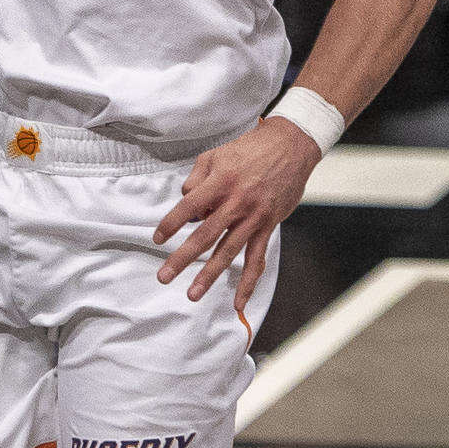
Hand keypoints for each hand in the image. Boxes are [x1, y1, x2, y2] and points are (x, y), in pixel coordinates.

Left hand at [153, 115, 319, 312]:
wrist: (290, 145)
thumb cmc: (251, 148)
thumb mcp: (217, 153)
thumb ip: (197, 177)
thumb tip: (187, 203)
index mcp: (221, 180)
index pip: (189, 205)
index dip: (172, 223)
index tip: (158, 239)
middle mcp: (236, 201)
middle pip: (205, 234)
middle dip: (182, 258)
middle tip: (164, 276)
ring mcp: (253, 216)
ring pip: (228, 251)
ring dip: (209, 275)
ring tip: (193, 294)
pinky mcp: (268, 226)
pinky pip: (256, 259)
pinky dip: (248, 282)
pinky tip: (238, 301)